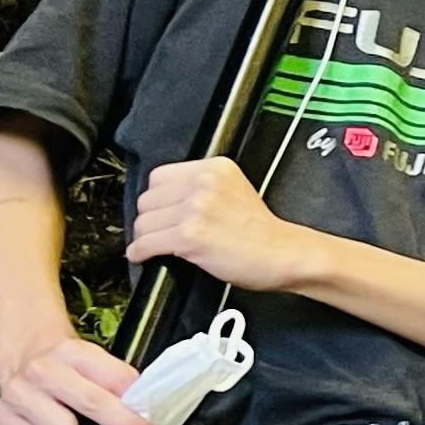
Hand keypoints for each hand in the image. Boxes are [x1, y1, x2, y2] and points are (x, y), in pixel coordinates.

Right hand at [0, 327, 154, 424]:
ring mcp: (17, 393)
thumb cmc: (66, 361)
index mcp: (73, 352)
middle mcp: (42, 370)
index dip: (138, 411)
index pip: (116, 382)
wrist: (23, 349)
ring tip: (65, 415)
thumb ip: (117, 382)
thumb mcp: (95, 360)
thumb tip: (143, 413)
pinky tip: (41, 423)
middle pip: (92, 404)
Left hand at [125, 157, 322, 295]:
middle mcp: (204, 183)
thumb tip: (163, 201)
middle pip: (147, 199)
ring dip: (145, 237)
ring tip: (157, 244)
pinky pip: (146, 243)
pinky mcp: (189, 236)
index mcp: (216, 168)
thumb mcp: (235, 190)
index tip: (163, 211)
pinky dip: (140, 253)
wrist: (284, 255)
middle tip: (161, 231)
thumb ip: (202, 186)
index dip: (158, 198)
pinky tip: (146, 256)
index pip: (159, 176)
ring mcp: (196, 208)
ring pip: (143, 222)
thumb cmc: (261, 232)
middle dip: (150, 219)